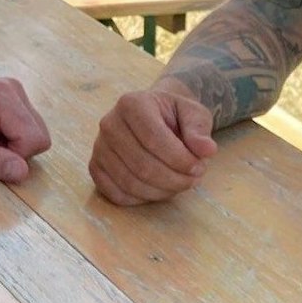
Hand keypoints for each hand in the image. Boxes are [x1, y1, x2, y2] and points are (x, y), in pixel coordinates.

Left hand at [0, 74, 50, 183]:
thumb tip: (21, 172)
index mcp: (1, 96)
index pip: (35, 139)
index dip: (14, 156)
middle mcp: (12, 88)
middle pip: (38, 135)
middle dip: (14, 149)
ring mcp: (12, 89)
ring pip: (33, 131)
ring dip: (9, 143)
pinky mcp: (9, 95)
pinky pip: (23, 125)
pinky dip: (6, 135)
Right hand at [88, 81, 217, 205]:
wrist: (154, 117)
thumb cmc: (175, 116)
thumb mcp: (194, 114)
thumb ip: (200, 130)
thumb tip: (206, 150)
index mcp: (132, 103)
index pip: (154, 139)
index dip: (180, 160)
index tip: (200, 168)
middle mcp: (109, 123)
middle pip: (142, 165)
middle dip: (173, 179)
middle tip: (193, 180)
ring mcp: (99, 147)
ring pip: (130, 183)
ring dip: (161, 191)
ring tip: (180, 184)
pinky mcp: (95, 167)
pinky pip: (116, 194)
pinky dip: (141, 199)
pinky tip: (159, 189)